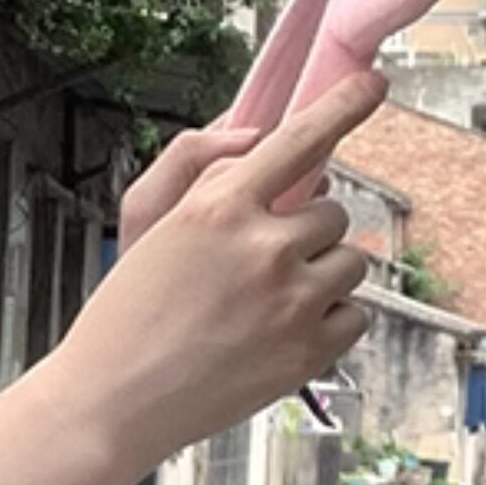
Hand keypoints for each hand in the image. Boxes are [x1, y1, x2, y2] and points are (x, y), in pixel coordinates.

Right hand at [57, 70, 387, 472]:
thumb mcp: (151, 227)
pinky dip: (330, 320)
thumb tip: (261, 145)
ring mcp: (293, 301)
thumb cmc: (125, 313)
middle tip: (263, 263)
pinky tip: (281, 333)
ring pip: (351, 262)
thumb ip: (207, 174)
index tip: (372, 84)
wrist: (112, 400)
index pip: (298, 140)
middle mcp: (264, 247)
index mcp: (218, 207)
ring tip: (270, 303)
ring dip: (322, 274)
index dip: (342, 105)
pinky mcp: (310, 351)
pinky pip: (356, 314)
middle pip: (332, 213)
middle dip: (306, 232)